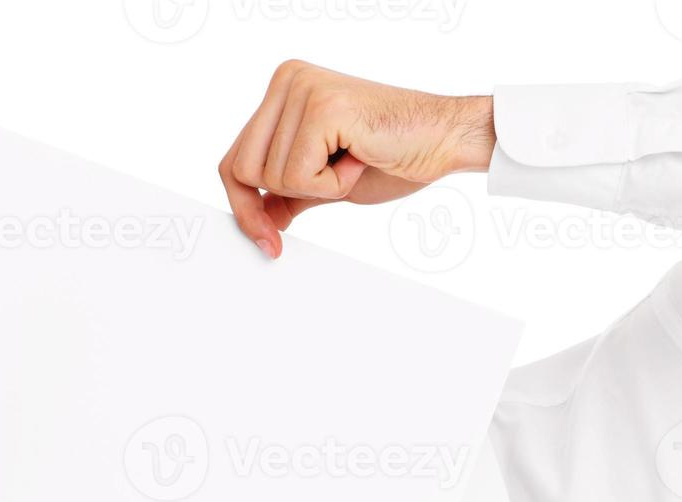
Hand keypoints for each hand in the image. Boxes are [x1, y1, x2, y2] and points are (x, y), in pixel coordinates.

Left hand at [218, 60, 494, 256]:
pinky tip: (359, 159)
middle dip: (281, 199)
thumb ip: (290, 193)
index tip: (267, 239)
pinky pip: (298, 177)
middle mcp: (286, 82)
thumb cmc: (397, 155)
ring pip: (271, 177)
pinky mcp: (321, 108)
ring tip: (354, 161)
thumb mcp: (329, 181)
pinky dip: (332, 185)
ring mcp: (301, 90)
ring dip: (320, 188)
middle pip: (243, 169)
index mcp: (284, 90)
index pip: (235, 158)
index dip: (245, 206)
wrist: (446, 139)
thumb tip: (259, 218)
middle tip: (333, 186)